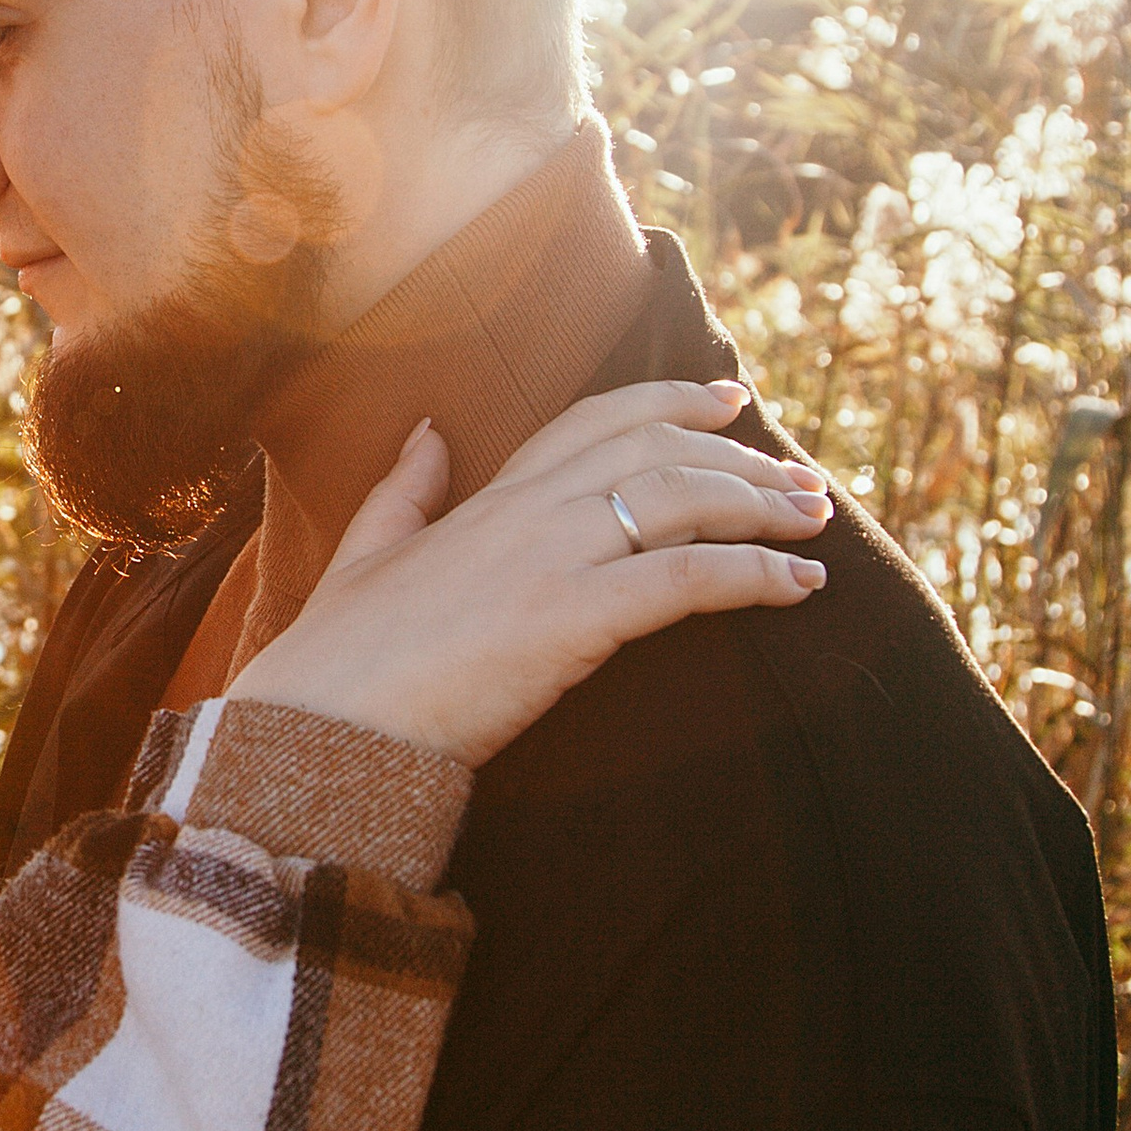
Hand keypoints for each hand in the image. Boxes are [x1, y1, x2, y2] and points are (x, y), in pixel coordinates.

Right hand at [234, 378, 829, 768]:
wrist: (316, 728)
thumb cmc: (334, 661)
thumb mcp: (363, 555)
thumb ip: (404, 490)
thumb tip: (429, 430)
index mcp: (484, 500)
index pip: (592, 423)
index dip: (667, 404)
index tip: (726, 403)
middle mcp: (526, 514)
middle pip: (656, 452)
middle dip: (740, 457)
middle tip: (800, 475)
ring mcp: (550, 561)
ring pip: (682, 503)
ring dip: (762, 509)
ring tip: (814, 525)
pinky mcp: (570, 621)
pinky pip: (686, 581)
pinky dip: (754, 576)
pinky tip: (800, 586)